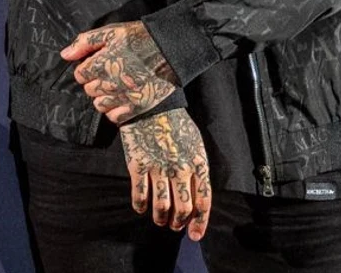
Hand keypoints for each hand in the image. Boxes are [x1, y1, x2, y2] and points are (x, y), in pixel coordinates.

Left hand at [61, 21, 178, 123]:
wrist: (173, 49)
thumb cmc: (140, 38)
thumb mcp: (112, 32)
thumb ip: (85, 42)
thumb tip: (65, 55)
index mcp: (105, 62)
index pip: (80, 75)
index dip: (86, 69)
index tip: (97, 64)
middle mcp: (114, 81)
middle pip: (89, 90)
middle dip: (95, 82)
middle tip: (108, 74)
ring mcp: (127, 95)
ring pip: (100, 104)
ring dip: (104, 97)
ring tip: (115, 86)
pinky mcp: (140, 105)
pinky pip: (115, 117)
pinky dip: (115, 110)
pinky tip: (122, 98)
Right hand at [117, 108, 211, 239]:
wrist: (151, 105)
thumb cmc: (175, 125)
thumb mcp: (196, 145)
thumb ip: (198, 170)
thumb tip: (196, 196)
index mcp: (198, 164)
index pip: (203, 202)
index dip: (199, 223)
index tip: (194, 235)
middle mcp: (180, 169)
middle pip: (182, 208)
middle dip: (178, 223)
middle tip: (174, 227)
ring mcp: (158, 168)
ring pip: (161, 206)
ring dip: (161, 218)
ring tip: (159, 221)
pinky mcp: (138, 165)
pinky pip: (139, 194)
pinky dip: (140, 206)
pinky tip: (141, 208)